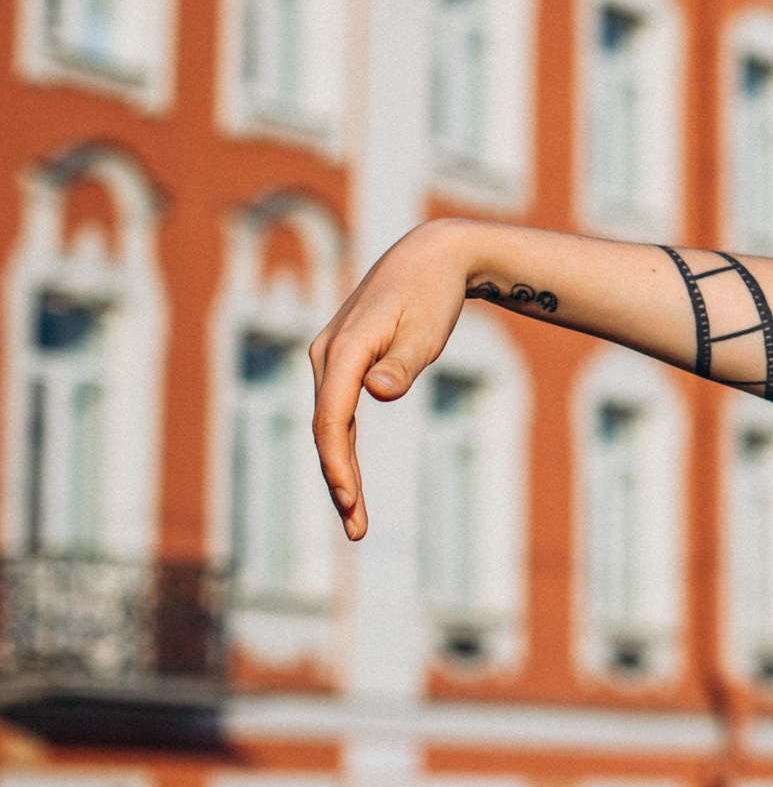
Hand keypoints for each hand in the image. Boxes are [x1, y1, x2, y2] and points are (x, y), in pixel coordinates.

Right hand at [307, 218, 482, 540]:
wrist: (429, 257)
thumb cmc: (433, 294)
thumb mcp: (427, 330)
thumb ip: (401, 364)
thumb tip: (377, 392)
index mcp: (344, 348)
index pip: (331, 416)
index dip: (338, 461)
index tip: (350, 498)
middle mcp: (326, 354)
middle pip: (326, 428)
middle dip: (339, 481)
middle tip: (357, 529)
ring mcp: (330, 358)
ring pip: (329, 424)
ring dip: (340, 470)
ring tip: (356, 520)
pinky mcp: (342, 362)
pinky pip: (338, 413)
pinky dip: (345, 447)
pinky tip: (352, 481)